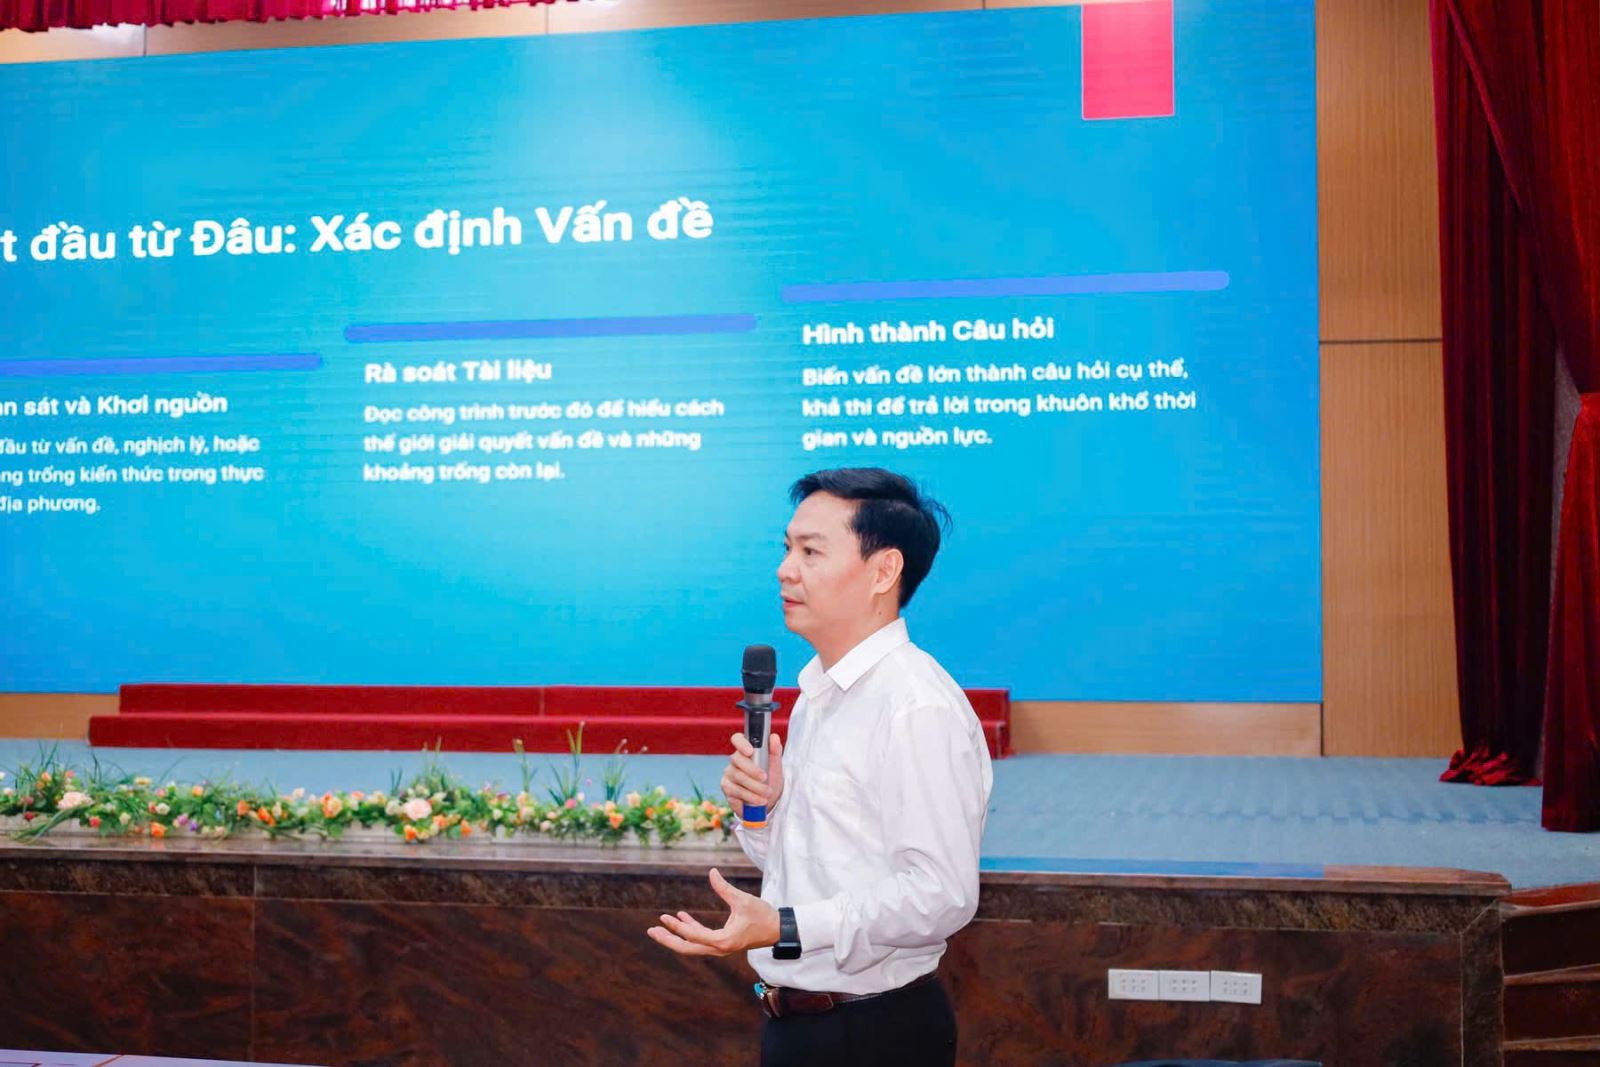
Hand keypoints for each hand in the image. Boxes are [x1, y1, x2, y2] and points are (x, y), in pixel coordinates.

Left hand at [646, 867, 780, 957]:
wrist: (778, 930)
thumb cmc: (762, 916)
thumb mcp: (743, 900)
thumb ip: (724, 888)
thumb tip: (711, 872)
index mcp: (722, 940)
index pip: (694, 936)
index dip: (677, 927)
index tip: (664, 917)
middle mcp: (719, 948)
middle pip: (687, 948)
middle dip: (668, 940)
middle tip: (651, 930)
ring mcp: (720, 948)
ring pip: (692, 946)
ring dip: (676, 936)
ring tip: (660, 926)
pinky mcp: (722, 943)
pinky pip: (701, 939)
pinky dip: (690, 929)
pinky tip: (682, 916)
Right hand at [721, 729, 783, 818]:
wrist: (769, 798)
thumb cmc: (770, 777)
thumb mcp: (776, 765)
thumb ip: (775, 750)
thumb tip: (774, 737)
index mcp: (746, 749)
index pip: (737, 739)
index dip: (741, 743)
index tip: (750, 751)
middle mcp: (734, 760)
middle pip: (737, 760)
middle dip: (752, 770)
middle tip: (765, 778)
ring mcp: (729, 774)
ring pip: (738, 777)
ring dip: (754, 787)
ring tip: (767, 793)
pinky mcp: (726, 788)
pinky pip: (736, 791)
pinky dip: (750, 797)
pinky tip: (759, 801)